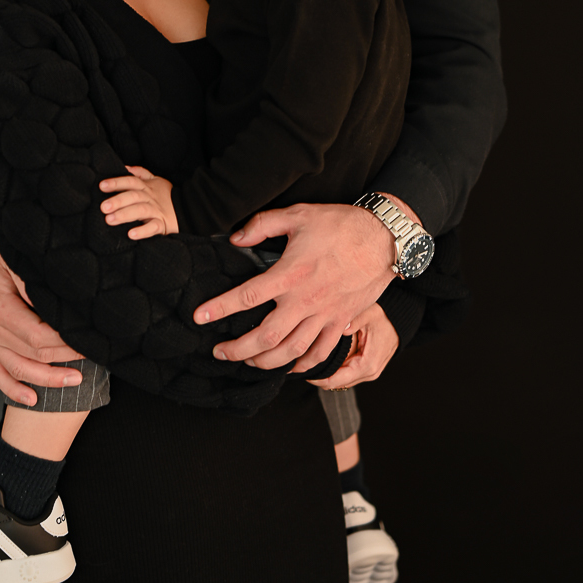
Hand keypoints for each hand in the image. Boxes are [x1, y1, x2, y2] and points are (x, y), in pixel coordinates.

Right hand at [0, 245, 84, 404]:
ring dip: (47, 380)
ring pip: (19, 370)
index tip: (85, 339)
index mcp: (0, 310)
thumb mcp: (11, 261)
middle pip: (33, 354)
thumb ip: (30, 280)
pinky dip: (14, 391)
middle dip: (64, 359)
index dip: (63, 341)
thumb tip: (54, 298)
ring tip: (73, 381)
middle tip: (92, 357)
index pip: (37, 335)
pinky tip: (33, 400)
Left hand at [99, 165, 177, 238]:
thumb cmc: (167, 195)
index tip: (102, 186)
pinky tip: (131, 234)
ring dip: (125, 215)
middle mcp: (150, 198)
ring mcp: (157, 211)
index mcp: (147, 187)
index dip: (116, 182)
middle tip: (103, 207)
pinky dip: (143, 231)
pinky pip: (153, 227)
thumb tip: (125, 166)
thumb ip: (141, 173)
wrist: (189, 209)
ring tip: (110, 220)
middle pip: (133, 196)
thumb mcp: (156, 180)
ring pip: (140, 211)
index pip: (131, 181)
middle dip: (118, 201)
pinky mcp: (163, 224)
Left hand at [192, 200, 398, 368]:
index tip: (199, 318)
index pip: (247, 297)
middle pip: (265, 337)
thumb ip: (263, 225)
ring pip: (290, 351)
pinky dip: (302, 366)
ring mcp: (325, 315)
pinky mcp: (341, 322)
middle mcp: (305, 301)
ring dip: (264, 362)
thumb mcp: (297, 215)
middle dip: (238, 350)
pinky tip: (288, 367)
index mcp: (290, 274)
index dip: (219, 308)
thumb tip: (236, 239)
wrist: (383, 238)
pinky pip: (320, 353)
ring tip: (247, 362)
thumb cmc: (340, 224)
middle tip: (220, 352)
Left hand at [305, 303, 398, 385]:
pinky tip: (324, 357)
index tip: (299, 369)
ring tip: (308, 360)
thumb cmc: (384, 316)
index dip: (315, 378)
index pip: (334, 381)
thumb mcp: (368, 313)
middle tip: (298, 363)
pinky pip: (346, 374)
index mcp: (366, 364)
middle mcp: (368, 373)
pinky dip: (335, 369)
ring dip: (325, 373)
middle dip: (317, 376)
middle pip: (335, 383)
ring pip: (340, 381)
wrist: (401, 320)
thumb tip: (339, 328)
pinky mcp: (367, 369)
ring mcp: (369, 373)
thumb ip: (353, 320)